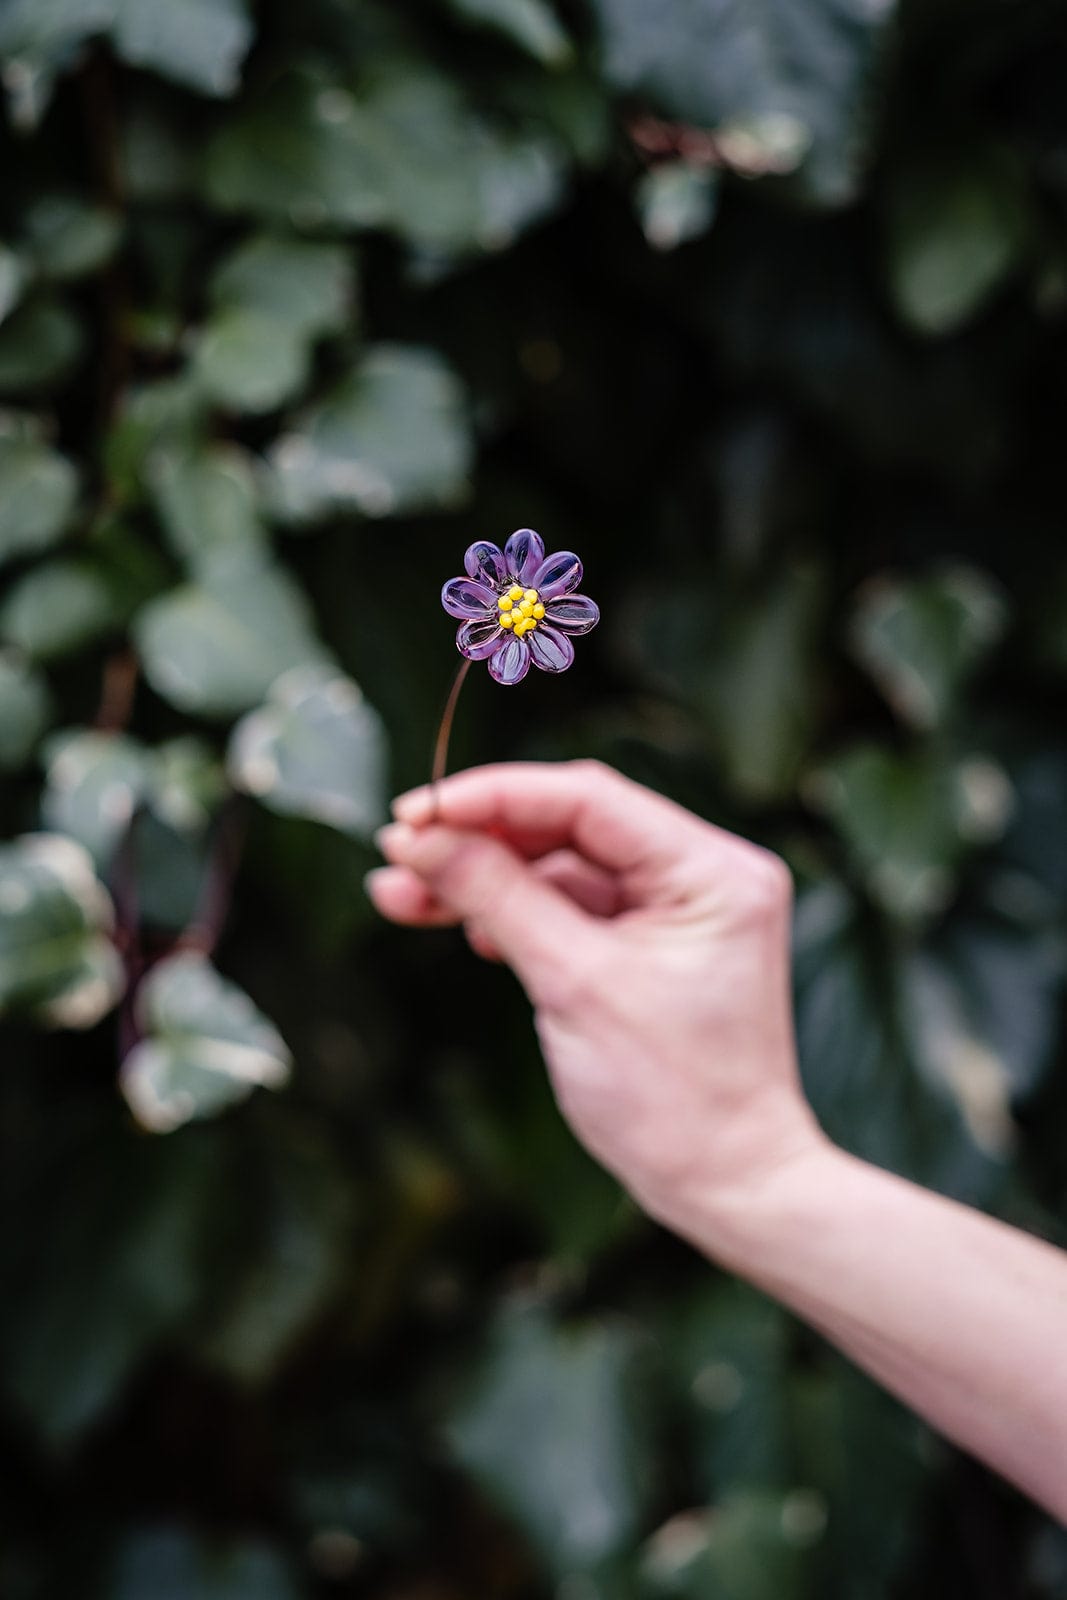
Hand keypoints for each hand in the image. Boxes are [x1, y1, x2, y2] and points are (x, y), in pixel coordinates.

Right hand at [368, 761, 826, 1241]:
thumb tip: (422, 838)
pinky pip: (575, 909)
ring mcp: (682, 909)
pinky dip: (517, 915)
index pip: (587, 798)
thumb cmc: (671, 1097)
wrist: (729, 1188)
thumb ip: (496, 897)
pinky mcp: (655, 944)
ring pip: (562, 868)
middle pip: (570, 827)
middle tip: (395, 858)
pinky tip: (466, 929)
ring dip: (486, 881)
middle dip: (479, 841)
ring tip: (402, 898)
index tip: (414, 813)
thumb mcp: (573, 984)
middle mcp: (707, 873)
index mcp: (713, 869)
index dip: (492, 798)